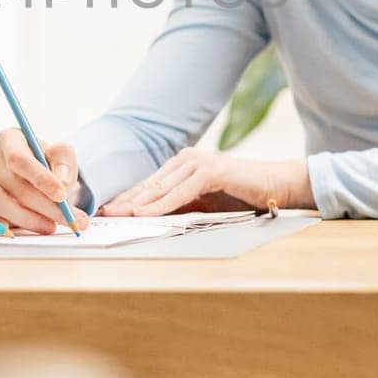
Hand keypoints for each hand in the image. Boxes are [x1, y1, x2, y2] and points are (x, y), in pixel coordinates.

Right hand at [0, 127, 90, 234]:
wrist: (44, 181)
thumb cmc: (51, 164)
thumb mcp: (63, 155)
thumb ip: (64, 161)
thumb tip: (60, 180)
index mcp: (10, 139)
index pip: (18, 159)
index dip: (39, 178)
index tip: (61, 195)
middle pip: (14, 186)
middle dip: (45, 206)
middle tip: (69, 219)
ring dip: (27, 219)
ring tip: (51, 226)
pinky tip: (13, 231)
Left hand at [99, 148, 310, 216]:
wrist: (276, 185)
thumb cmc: (240, 196)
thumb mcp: (204, 203)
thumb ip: (180, 206)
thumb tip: (150, 218)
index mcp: (182, 165)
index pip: (149, 185)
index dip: (127, 199)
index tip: (105, 212)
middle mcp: (187, 159)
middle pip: (150, 185)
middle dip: (125, 202)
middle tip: (101, 215)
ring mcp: (199, 162)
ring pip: (162, 187)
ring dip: (138, 204)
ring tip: (117, 216)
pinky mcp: (212, 171)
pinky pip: (182, 192)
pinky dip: (162, 205)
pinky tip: (146, 213)